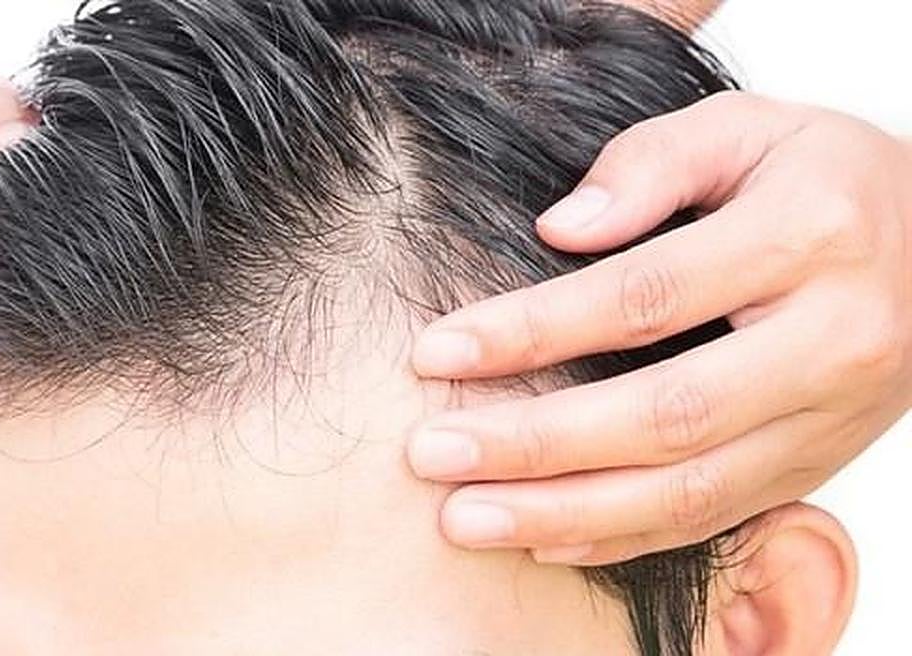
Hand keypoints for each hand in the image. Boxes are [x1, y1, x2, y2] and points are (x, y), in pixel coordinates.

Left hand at [408, 91, 911, 564]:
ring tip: (464, 519)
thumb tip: (561, 228)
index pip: (643, 298)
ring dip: (564, 512)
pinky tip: (543, 537)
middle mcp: (829, 342)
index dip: (532, 332)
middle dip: (535, 445)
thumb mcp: (747, 128)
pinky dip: (623, 538)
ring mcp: (830, 418)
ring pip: (687, 490)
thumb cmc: (822, 176)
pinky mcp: (815, 464)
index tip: (437, 353)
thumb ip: (651, 163)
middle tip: (431, 455)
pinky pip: (716, 519)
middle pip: (662, 414)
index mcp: (807, 239)